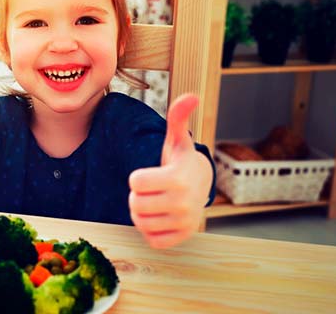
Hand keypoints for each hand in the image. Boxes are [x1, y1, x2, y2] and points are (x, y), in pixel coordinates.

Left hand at [128, 94, 212, 248]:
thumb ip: (178, 117)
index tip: (150, 175)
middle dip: (137, 196)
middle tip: (150, 190)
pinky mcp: (181, 238)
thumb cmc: (180, 162)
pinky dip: (150, 230)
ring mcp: (184, 222)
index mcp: (178, 178)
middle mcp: (184, 202)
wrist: (201, 187)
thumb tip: (191, 96)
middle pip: (135, 204)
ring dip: (141, 213)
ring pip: (140, 223)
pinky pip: (151, 239)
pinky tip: (160, 217)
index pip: (136, 182)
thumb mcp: (177, 140)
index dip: (138, 178)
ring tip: (154, 202)